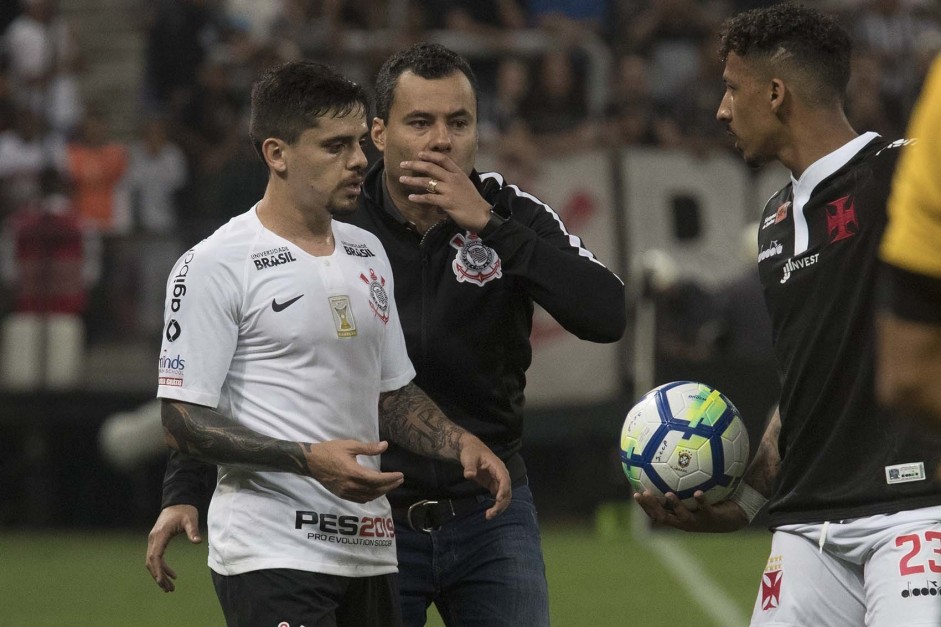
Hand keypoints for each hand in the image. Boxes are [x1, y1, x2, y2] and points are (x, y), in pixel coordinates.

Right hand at [145, 504, 201, 591]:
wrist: (178, 501)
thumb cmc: (185, 510)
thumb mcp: (191, 519)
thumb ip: (193, 531)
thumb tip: (198, 542)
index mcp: (160, 535)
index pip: (155, 556)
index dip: (157, 570)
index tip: (162, 582)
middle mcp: (153, 538)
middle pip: (151, 562)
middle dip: (159, 577)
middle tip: (169, 589)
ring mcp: (154, 540)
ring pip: (152, 562)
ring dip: (160, 574)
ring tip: (170, 587)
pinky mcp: (157, 541)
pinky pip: (157, 557)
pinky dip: (163, 567)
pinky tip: (173, 575)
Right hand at [304, 440, 404, 502]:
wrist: (310, 462)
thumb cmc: (330, 450)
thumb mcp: (349, 445)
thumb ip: (368, 448)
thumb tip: (385, 445)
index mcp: (353, 472)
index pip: (377, 479)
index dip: (390, 479)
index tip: (400, 475)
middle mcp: (350, 485)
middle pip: (375, 490)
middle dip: (389, 486)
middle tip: (399, 480)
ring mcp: (345, 492)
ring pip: (368, 497)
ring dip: (381, 492)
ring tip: (390, 485)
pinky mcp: (341, 495)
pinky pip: (359, 499)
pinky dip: (370, 496)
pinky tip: (375, 491)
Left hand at [399, 151, 492, 231]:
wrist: (482, 216)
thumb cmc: (473, 202)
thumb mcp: (465, 186)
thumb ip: (452, 182)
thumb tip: (437, 185)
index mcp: (458, 173)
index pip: (443, 159)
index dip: (429, 155)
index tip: (419, 154)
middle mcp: (453, 179)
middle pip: (431, 167)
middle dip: (415, 164)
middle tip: (403, 164)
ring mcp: (450, 190)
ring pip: (427, 182)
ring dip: (412, 180)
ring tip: (402, 179)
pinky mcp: (447, 202)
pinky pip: (429, 198)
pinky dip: (418, 198)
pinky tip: (411, 197)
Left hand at [457, 434, 511, 518]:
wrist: (470, 450)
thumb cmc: (471, 452)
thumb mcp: (469, 458)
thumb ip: (469, 467)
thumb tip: (469, 475)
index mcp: (498, 466)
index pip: (504, 479)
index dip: (503, 489)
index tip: (498, 499)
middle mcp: (501, 474)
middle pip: (507, 490)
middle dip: (501, 503)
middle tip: (491, 513)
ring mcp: (498, 480)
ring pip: (504, 496)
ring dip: (499, 507)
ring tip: (489, 516)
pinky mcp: (494, 485)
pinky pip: (499, 497)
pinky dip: (496, 505)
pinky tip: (489, 513)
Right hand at [633, 490, 747, 532]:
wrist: (733, 518)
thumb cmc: (710, 504)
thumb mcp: (695, 494)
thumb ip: (683, 483)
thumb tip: (671, 460)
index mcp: (678, 517)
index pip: (656, 513)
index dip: (645, 506)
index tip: (636, 493)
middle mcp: (685, 522)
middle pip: (663, 517)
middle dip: (653, 507)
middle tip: (645, 494)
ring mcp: (698, 522)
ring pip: (683, 516)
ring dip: (675, 506)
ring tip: (668, 494)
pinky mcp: (712, 519)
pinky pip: (705, 509)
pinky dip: (700, 501)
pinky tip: (697, 492)